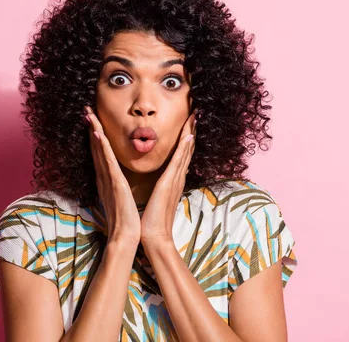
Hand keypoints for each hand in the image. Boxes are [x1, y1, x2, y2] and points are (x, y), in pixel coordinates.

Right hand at [85, 106, 140, 246]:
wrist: (125, 236)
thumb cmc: (124, 219)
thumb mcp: (120, 197)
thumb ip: (116, 186)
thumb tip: (117, 179)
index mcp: (107, 179)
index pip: (101, 153)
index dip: (96, 135)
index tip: (93, 120)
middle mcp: (104, 177)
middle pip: (96, 147)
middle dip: (91, 127)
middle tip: (87, 109)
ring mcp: (108, 179)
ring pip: (99, 150)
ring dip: (94, 131)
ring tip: (89, 114)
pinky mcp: (114, 183)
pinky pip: (107, 161)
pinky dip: (101, 147)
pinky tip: (98, 134)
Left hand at [140, 109, 196, 245]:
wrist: (154, 236)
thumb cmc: (153, 219)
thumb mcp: (158, 198)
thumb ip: (162, 187)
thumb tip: (161, 180)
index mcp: (173, 180)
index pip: (182, 154)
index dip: (186, 138)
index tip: (188, 122)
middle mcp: (178, 177)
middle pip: (187, 149)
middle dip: (191, 130)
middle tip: (196, 112)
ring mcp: (176, 179)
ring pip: (185, 151)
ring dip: (190, 133)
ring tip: (194, 116)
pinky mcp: (170, 183)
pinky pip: (179, 161)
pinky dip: (184, 147)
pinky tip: (188, 136)